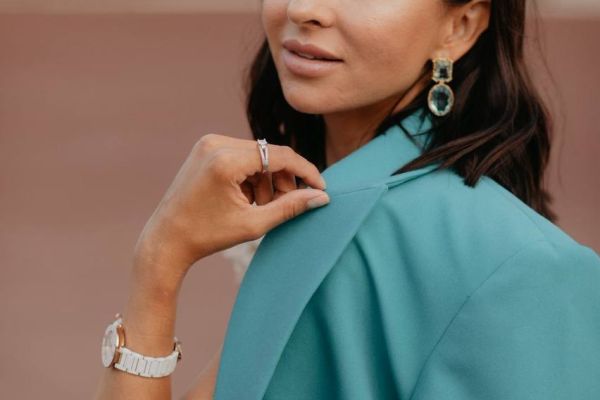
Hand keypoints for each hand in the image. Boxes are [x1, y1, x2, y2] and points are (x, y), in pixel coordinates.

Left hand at [133, 133, 329, 275]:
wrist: (166, 239)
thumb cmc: (207, 235)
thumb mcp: (253, 224)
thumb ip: (290, 207)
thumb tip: (321, 197)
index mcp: (226, 160)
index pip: (280, 155)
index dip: (305, 172)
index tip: (320, 188)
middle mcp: (216, 143)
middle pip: (269, 154)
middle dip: (282, 180)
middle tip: (284, 205)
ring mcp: (208, 143)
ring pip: (257, 155)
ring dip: (266, 179)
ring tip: (259, 206)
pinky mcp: (205, 148)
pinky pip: (241, 155)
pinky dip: (251, 175)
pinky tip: (245, 198)